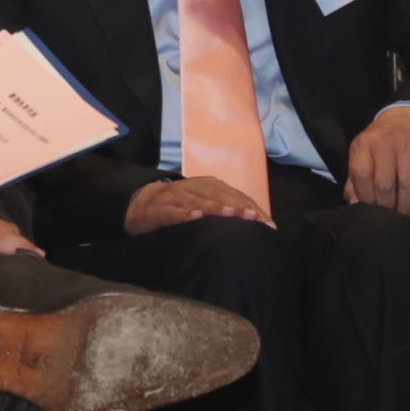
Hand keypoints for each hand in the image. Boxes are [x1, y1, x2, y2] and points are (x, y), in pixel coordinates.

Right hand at [125, 174, 266, 234]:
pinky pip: (173, 210)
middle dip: (237, 206)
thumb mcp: (206, 205)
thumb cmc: (182, 208)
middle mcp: (195, 187)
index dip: (251, 208)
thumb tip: (261, 224)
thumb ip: (229, 212)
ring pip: (198, 200)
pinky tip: (195, 217)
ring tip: (230, 214)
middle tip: (252, 218)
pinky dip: (184, 213)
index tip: (266, 223)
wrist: (143, 204)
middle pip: (220, 196)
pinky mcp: (160, 208)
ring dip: (215, 207)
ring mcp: (177, 196)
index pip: (235, 196)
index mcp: (210, 186)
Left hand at [344, 105, 409, 216]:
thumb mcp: (362, 155)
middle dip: (386, 206)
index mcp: (365, 143)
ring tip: (401, 216)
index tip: (370, 209)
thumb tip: (355, 203)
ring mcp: (409, 146)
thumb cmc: (379, 143)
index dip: (366, 197)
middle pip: (385, 183)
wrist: (407, 120)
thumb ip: (354, 180)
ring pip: (407, 185)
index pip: (362, 174)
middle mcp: (386, 142)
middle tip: (387, 216)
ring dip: (404, 206)